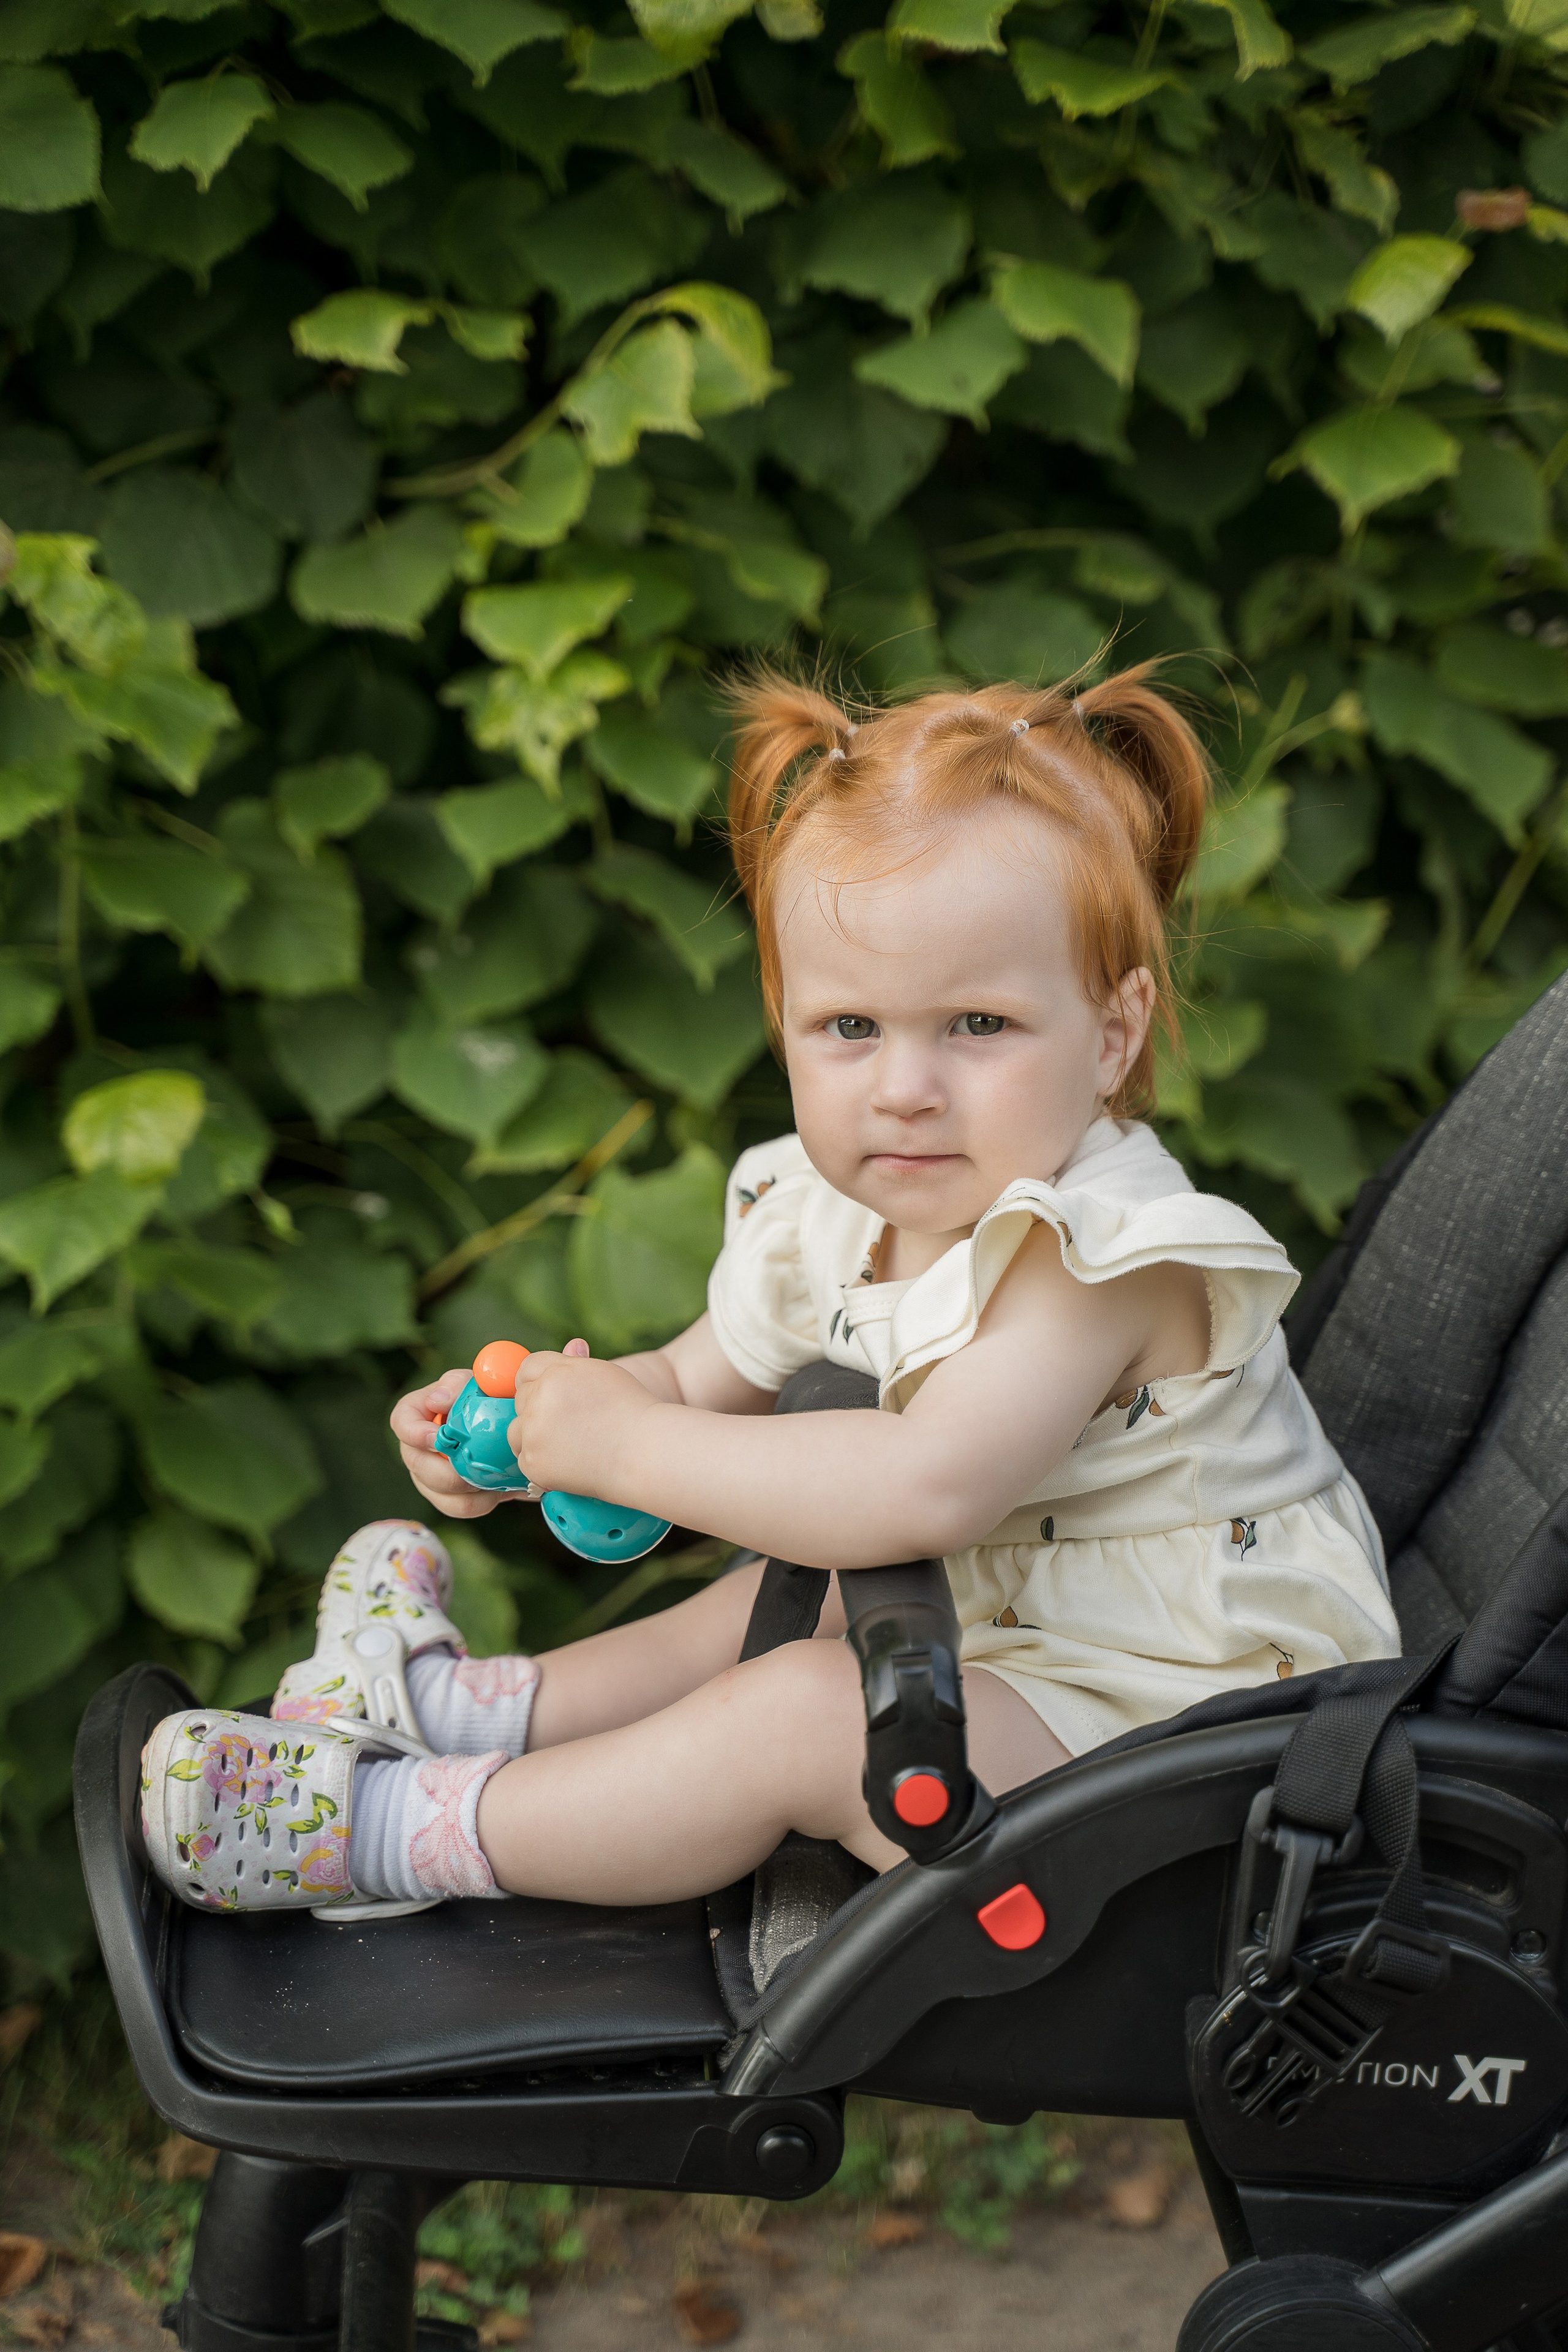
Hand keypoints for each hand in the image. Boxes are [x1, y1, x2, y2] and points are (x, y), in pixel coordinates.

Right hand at [390, 1368, 504, 1519]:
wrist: (512, 1430)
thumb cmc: (491, 1399)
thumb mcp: (479, 1384)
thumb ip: (458, 1385)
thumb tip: (438, 1400)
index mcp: (419, 1413)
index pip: (401, 1421)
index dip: (414, 1433)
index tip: (437, 1438)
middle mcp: (418, 1447)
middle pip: (418, 1465)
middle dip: (448, 1469)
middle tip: (477, 1463)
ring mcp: (429, 1475)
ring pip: (439, 1491)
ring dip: (469, 1486)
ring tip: (496, 1476)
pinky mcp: (448, 1497)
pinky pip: (459, 1507)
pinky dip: (482, 1500)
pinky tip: (499, 1488)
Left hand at [511, 1340, 658, 1499]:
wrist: (646, 1453)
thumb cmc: (633, 1411)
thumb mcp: (606, 1375)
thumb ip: (578, 1363)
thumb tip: (572, 1344)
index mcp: (558, 1371)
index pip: (527, 1367)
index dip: (537, 1380)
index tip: (548, 1394)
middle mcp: (541, 1397)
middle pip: (521, 1398)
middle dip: (537, 1408)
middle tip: (568, 1423)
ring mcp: (534, 1431)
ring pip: (516, 1429)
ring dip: (533, 1435)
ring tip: (567, 1443)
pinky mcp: (533, 1461)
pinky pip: (524, 1458)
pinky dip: (541, 1461)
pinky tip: (568, 1462)